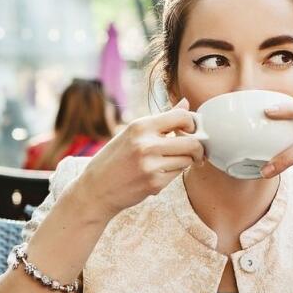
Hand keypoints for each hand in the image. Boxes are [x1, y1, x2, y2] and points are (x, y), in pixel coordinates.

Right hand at [74, 98, 204, 219]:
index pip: (181, 116)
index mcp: (140, 126)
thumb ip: (161, 120)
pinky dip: (172, 174)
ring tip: (168, 163)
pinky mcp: (154, 184)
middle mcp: (146, 144)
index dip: (192, 123)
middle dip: (197, 148)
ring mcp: (151, 165)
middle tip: (194, 152)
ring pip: (187, 160)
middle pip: (192, 142)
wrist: (95, 190)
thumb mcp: (131, 134)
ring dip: (184, 162)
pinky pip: (177, 175)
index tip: (190, 130)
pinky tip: (156, 175)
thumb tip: (186, 103)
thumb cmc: (113, 160)